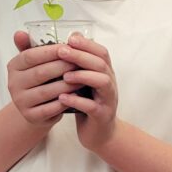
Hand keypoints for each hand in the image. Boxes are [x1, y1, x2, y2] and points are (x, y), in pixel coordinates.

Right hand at [7, 30, 76, 126]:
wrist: (38, 109)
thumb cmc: (41, 80)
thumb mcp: (35, 62)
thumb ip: (32, 47)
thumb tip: (21, 32)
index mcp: (13, 67)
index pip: (30, 56)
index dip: (50, 52)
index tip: (68, 47)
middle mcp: (13, 84)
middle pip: (40, 73)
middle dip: (63, 66)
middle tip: (80, 62)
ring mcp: (20, 102)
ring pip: (47, 91)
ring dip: (67, 84)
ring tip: (83, 78)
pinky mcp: (31, 116)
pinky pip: (50, 108)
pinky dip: (65, 101)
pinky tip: (77, 96)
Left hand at [54, 34, 118, 151]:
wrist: (100, 134)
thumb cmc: (88, 104)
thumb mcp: (84, 82)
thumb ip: (79, 63)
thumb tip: (71, 37)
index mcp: (106, 73)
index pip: (102, 53)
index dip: (87, 44)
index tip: (70, 39)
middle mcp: (110, 84)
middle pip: (101, 64)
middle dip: (81, 56)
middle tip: (61, 51)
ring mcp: (108, 100)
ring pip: (102, 82)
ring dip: (83, 76)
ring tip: (64, 76)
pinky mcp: (102, 116)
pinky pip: (92, 106)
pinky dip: (77, 101)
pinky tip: (63, 98)